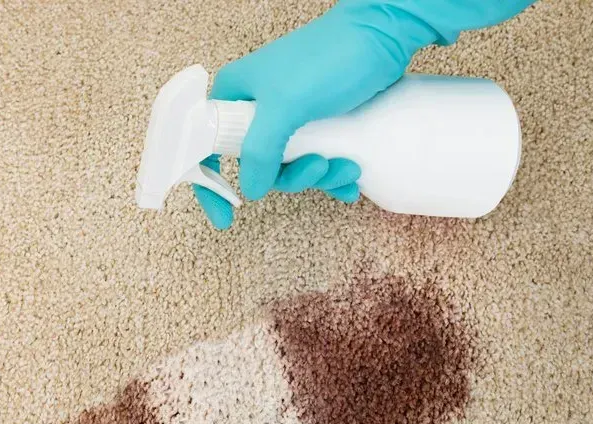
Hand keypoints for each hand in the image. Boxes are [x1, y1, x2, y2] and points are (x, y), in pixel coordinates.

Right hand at [194, 0, 539, 229]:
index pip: (207, 147)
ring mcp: (291, 117)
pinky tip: (353, 176)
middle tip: (318, 166)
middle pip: (260, 166)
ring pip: (292, 167)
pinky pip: (317, 161)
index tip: (225, 219)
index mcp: (236, 96)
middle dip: (292, 177)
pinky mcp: (321, 122)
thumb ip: (260, 150)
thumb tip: (250, 190)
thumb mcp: (286, 106)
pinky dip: (334, 174)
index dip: (211, 185)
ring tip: (348, 166)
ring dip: (321, 176)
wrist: (384, 35)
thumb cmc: (329, 58)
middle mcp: (259, 108)